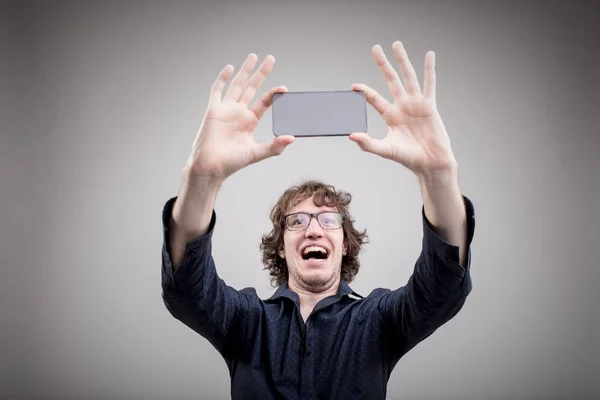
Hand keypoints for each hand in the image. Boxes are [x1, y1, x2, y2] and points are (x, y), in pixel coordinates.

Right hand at [185, 53, 294, 180]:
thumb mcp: (256, 153)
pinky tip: (229, 68)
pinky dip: (222, 78)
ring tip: (253, 56)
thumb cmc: (232, 163)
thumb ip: (274, 146)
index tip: (284, 88)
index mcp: (249, 121)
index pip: (264, 102)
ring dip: (244, 70)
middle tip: (270, 58)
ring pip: (237, 84)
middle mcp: (239, 113)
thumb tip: (291, 138)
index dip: (274, 93)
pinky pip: (217, 90)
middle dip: (261, 73)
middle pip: (252, 87)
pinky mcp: (213, 110)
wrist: (211, 166)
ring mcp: (226, 109)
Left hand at [350, 41, 456, 177]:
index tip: (354, 86)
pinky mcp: (429, 105)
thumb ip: (367, 143)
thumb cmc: (408, 158)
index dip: (364, 91)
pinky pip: (430, 83)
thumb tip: (351, 136)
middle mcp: (402, 106)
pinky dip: (430, 69)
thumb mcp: (385, 150)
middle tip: (375, 48)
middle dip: (383, 64)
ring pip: (408, 77)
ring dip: (402, 60)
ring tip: (396, 44)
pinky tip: (429, 55)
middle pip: (390, 80)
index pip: (374, 98)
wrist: (430, 163)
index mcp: (390, 116)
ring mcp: (416, 104)